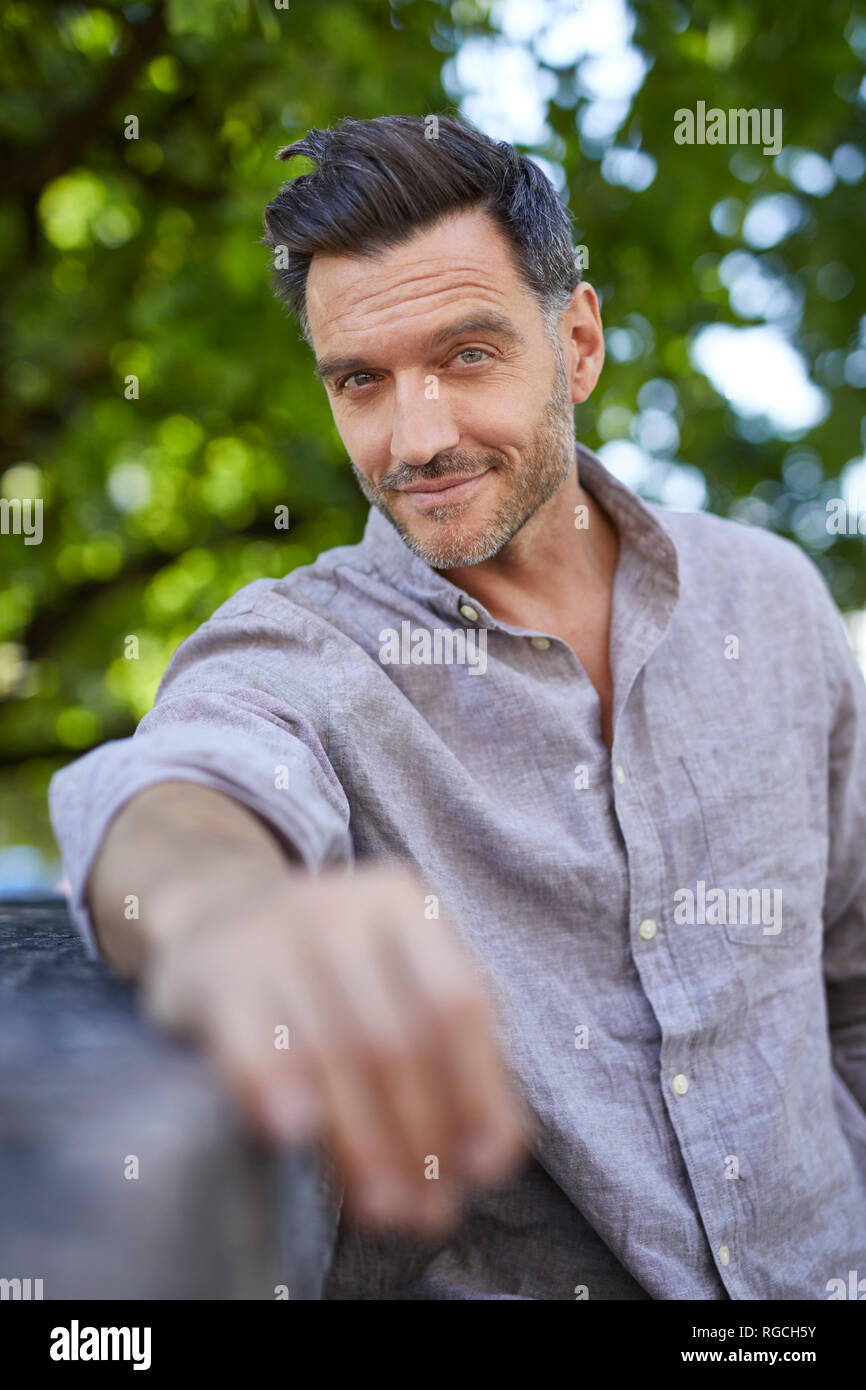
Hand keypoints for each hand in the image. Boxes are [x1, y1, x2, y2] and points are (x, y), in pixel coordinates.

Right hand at [140, 861, 530, 1233]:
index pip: (457, 1005)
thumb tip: (488, 1160)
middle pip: (398, 1037)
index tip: (480, 1170)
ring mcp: (272, 935)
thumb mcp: (396, 982)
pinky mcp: (211, 973)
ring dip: (364, 1144)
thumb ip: (450, 1054)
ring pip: (333, 1051)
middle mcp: (342, 909)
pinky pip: (251, 1043)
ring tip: (382, 1210)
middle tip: (425, 1212)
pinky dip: (275, 1090)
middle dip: (420, 1137)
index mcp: (404, 906)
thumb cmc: (327, 975)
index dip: (476, 1093)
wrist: (213, 920)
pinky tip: (294, 1138)